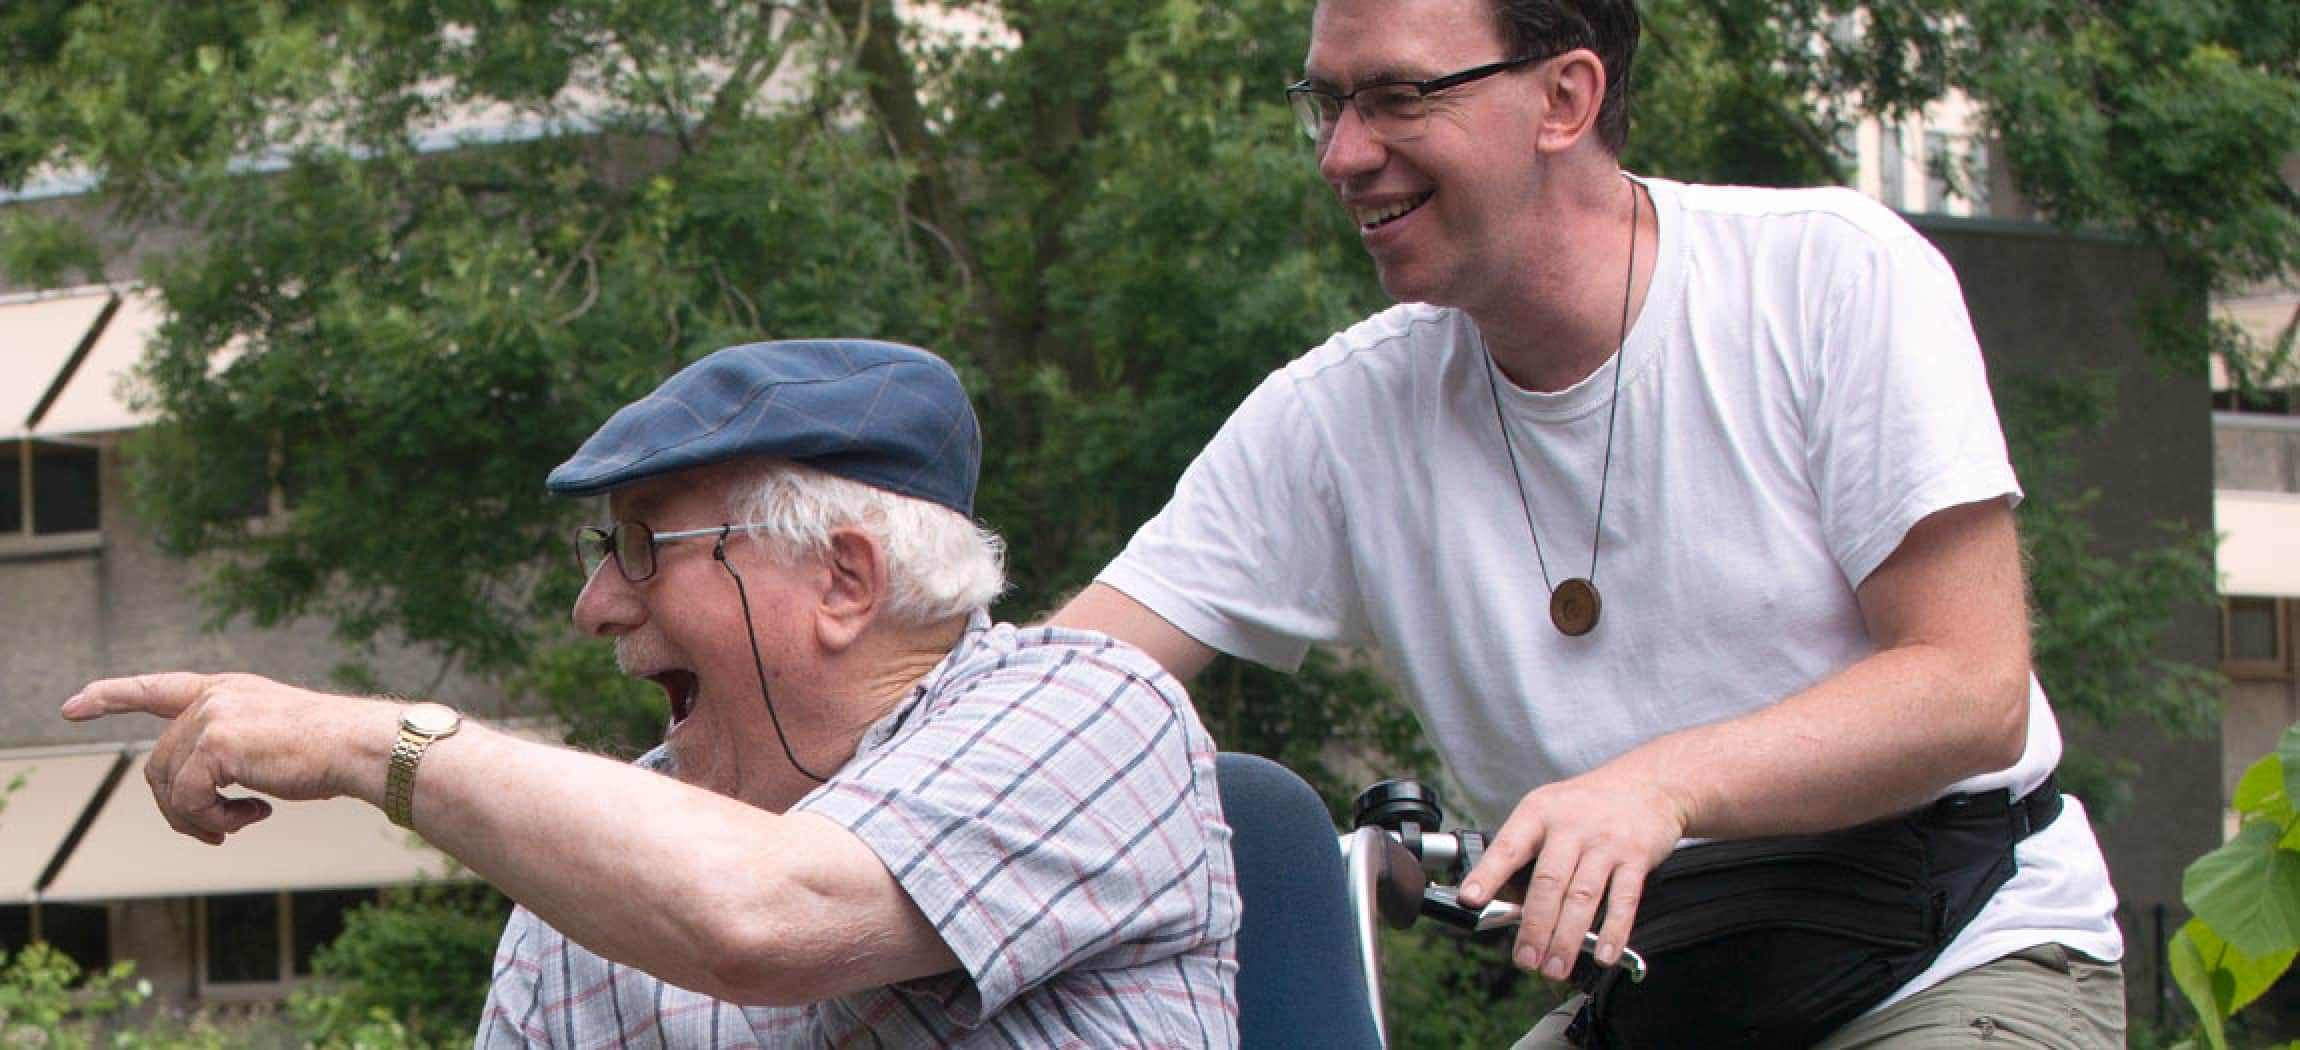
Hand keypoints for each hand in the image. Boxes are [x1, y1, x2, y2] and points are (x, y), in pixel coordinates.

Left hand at [60, 672, 391, 844]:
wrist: (360, 747)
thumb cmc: (329, 751)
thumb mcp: (270, 738)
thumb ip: (228, 749)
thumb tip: (191, 796)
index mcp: (226, 691)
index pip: (157, 688)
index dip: (110, 696)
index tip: (73, 707)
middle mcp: (214, 697)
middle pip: (160, 763)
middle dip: (181, 808)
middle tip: (218, 833)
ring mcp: (212, 718)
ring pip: (167, 785)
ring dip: (199, 818)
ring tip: (238, 824)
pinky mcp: (215, 744)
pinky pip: (188, 799)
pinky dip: (213, 820)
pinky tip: (254, 816)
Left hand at [1456, 766, 1686, 981]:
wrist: (1649, 783)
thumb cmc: (1589, 803)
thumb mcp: (1549, 810)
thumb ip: (1529, 850)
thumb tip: (1504, 901)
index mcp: (1539, 812)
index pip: (1508, 847)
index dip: (1488, 875)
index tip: (1471, 899)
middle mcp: (1571, 826)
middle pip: (1548, 882)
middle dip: (1534, 927)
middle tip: (1525, 959)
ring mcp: (1606, 842)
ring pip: (1582, 897)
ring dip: (1566, 939)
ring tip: (1554, 967)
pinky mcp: (1637, 857)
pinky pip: (1624, 900)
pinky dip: (1613, 932)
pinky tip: (1602, 954)